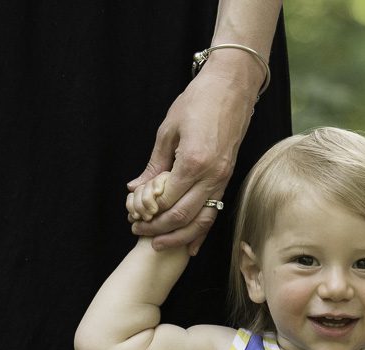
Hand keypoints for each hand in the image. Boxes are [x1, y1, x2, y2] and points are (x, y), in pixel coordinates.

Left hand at [127, 60, 257, 252]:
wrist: (231, 88)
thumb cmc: (198, 101)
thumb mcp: (168, 130)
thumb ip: (154, 164)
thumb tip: (135, 188)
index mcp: (193, 161)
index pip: (167, 198)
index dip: (147, 211)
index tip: (132, 215)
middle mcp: (211, 175)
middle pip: (183, 216)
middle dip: (158, 229)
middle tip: (138, 232)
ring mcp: (222, 179)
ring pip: (201, 220)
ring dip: (179, 236)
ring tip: (159, 244)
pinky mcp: (227, 179)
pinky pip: (214, 212)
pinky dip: (201, 232)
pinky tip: (191, 246)